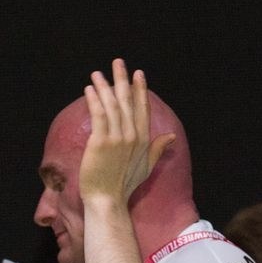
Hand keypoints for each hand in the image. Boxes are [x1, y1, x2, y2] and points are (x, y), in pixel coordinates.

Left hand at [78, 59, 175, 206]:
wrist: (108, 200)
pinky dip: (94, 100)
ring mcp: (117, 138)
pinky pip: (98, 114)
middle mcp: (132, 136)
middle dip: (123, 79)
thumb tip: (172, 137)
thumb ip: (158, 148)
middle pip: (127, 101)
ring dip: (103, 86)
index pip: (142, 108)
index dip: (140, 90)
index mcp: (143, 140)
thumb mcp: (147, 166)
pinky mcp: (100, 142)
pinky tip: (89, 89)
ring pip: (111, 105)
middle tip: (118, 62)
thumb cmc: (125, 186)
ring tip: (97, 74)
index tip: (138, 74)